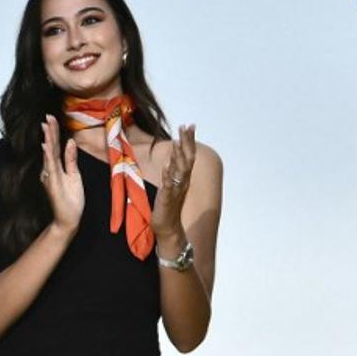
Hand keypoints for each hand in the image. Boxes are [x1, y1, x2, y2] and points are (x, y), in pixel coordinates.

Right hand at [41, 116, 83, 234]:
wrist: (68, 219)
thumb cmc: (71, 199)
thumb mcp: (74, 175)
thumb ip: (71, 159)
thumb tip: (70, 142)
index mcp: (56, 168)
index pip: (55, 146)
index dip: (54, 132)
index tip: (52, 118)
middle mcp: (50, 170)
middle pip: (51, 147)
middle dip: (50, 131)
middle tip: (48, 116)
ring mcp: (51, 177)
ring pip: (50, 154)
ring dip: (48, 139)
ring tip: (46, 126)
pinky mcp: (54, 184)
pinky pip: (52, 167)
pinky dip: (49, 156)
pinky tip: (47, 146)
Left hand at [151, 125, 197, 250]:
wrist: (169, 229)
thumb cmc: (168, 208)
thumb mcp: (170, 187)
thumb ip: (171, 173)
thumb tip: (170, 159)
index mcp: (183, 178)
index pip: (188, 155)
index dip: (188, 140)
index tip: (189, 126)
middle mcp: (183, 182)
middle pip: (188, 158)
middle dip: (187, 141)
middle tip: (187, 126)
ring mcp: (177, 190)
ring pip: (181, 169)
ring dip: (180, 154)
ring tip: (178, 140)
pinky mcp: (168, 199)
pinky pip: (170, 185)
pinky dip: (169, 174)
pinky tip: (168, 164)